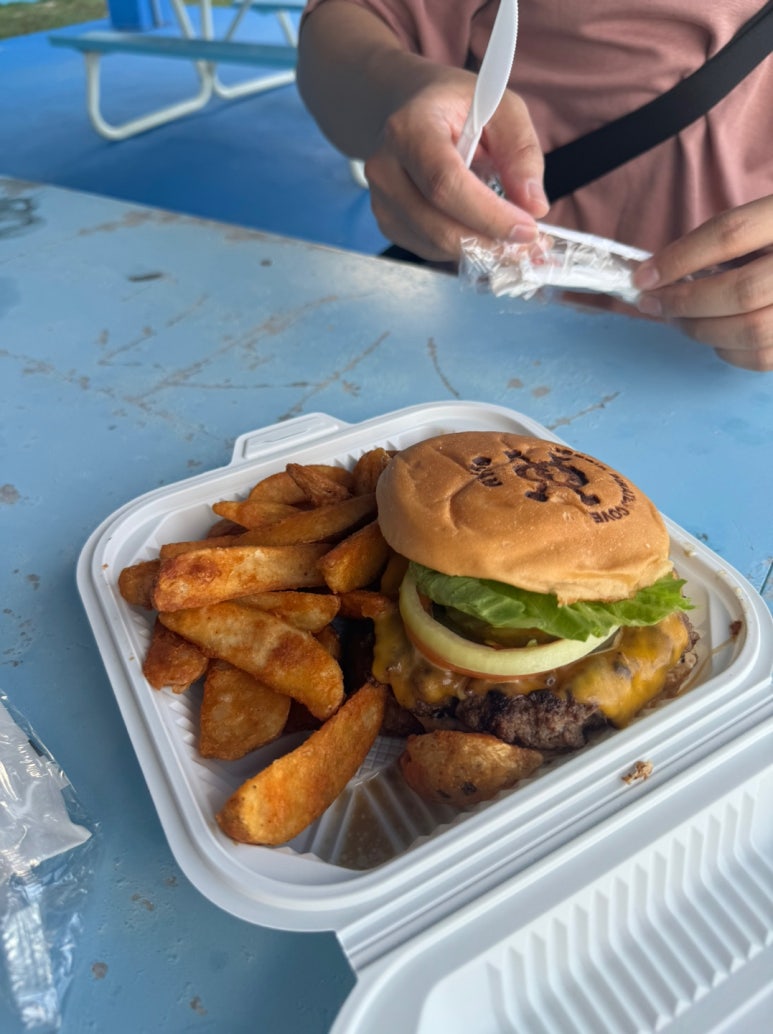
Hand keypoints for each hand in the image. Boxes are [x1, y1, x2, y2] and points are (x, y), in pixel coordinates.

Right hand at [364, 74, 548, 261]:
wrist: (407, 108)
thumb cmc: (457, 106)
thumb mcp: (500, 107)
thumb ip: (521, 152)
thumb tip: (535, 207)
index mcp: (410, 128)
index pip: (446, 183)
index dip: (488, 214)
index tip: (528, 229)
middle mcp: (385, 167)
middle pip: (437, 225)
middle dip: (489, 243)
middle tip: (530, 247)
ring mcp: (380, 199)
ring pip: (435, 244)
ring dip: (480, 251)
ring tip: (514, 241)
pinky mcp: (386, 221)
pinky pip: (429, 249)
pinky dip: (462, 249)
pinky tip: (484, 233)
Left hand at [633, 196, 772, 370]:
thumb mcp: (761, 223)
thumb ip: (722, 242)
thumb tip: (659, 273)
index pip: (731, 234)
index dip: (680, 258)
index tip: (643, 276)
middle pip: (740, 290)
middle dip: (684, 302)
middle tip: (654, 304)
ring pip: (750, 330)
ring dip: (700, 330)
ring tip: (678, 320)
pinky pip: (762, 357)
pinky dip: (728, 351)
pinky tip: (715, 336)